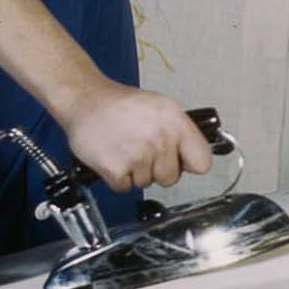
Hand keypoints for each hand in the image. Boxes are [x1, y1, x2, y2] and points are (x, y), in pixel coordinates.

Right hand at [60, 87, 214, 192]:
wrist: (86, 100)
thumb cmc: (121, 105)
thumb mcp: (161, 108)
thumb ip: (180, 133)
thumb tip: (194, 159)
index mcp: (175, 122)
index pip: (203, 162)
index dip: (189, 164)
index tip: (181, 161)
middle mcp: (159, 138)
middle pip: (171, 178)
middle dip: (157, 169)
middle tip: (142, 150)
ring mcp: (137, 155)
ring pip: (146, 183)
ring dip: (135, 172)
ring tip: (125, 147)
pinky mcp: (116, 169)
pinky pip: (124, 188)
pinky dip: (117, 177)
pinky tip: (113, 156)